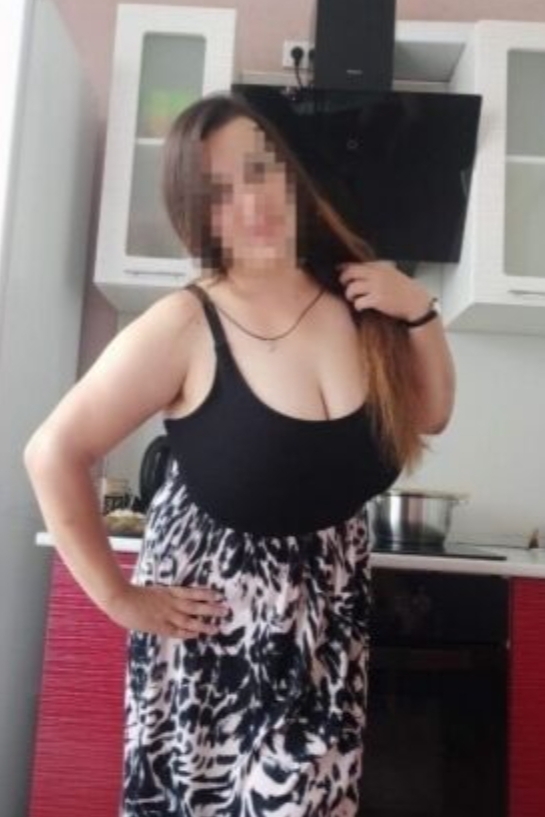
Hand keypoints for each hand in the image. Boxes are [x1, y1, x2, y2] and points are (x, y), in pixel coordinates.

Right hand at [106, 581, 230, 638]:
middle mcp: (170, 602)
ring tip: (216, 627)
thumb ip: (165, 596)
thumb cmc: (134, 594)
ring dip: (203, 624)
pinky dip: (187, 632)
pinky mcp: (158, 625)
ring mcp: (165, 614)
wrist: (120, 599)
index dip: (205, 594)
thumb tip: (175, 598)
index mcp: (169, 591)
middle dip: (211, 608)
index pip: (192, 592)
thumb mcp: (154, 591)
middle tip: (225, 610)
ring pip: (189, 620)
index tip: (218, 595)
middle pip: (195, 605)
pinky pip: (176, 630)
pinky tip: (196, 635)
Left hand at [338, 260, 431, 322]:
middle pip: (350, 274)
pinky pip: (358, 302)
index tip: (339, 273)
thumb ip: (374, 269)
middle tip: (347, 288)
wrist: (415, 302)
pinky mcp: (378, 300)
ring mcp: (377, 286)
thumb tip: (352, 267)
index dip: (344, 269)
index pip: (355, 264)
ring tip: (354, 299)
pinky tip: (361, 307)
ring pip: (351, 288)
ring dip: (350, 295)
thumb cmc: (401, 289)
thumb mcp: (390, 273)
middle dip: (344, 281)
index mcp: (379, 266)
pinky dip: (357, 306)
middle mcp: (377, 274)